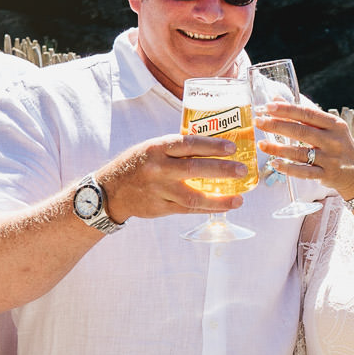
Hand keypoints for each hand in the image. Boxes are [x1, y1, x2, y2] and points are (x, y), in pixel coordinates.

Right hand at [95, 134, 251, 220]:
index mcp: (157, 148)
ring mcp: (159, 191)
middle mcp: (158, 169)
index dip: (212, 145)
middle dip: (222, 170)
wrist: (111, 190)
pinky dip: (207, 209)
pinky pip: (188, 210)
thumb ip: (177, 149)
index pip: (188, 144)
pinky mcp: (160, 208)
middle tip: (242, 171)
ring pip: (193, 197)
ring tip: (239, 199)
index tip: (232, 147)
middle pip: (194, 170)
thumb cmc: (138, 164)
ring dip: (219, 199)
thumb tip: (214, 144)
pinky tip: (223, 207)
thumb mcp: (152, 148)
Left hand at [256, 100, 353, 200]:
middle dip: (277, 126)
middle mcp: (333, 140)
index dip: (287, 110)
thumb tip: (277, 99)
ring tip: (261, 144)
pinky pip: (304, 172)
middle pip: (301, 132)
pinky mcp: (327, 175)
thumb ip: (304, 115)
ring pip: (300, 153)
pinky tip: (275, 164)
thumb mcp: (329, 128)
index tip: (268, 106)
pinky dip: (288, 168)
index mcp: (334, 124)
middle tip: (259, 122)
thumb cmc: (339, 146)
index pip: (307, 114)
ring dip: (278, 149)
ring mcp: (330, 159)